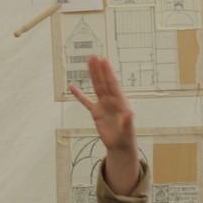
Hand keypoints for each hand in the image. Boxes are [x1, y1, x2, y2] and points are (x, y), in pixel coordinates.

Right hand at [69, 56, 139, 194]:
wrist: (120, 146)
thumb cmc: (126, 138)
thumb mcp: (128, 131)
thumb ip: (128, 122)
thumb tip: (131, 113)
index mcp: (120, 103)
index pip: (113, 85)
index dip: (108, 73)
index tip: (104, 61)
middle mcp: (112, 101)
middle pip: (104, 82)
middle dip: (99, 69)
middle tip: (94, 56)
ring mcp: (103, 105)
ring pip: (96, 87)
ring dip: (92, 75)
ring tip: (88, 62)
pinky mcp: (96, 113)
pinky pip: (86, 102)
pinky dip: (79, 95)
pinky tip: (72, 87)